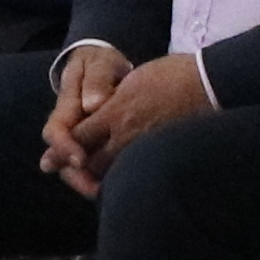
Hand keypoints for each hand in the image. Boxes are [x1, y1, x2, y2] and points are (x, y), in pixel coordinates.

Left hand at [49, 48, 210, 193]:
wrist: (209, 83)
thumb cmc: (173, 74)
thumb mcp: (134, 79)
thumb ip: (111, 98)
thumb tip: (94, 109)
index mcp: (115, 111)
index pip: (77, 137)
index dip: (62, 152)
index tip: (50, 162)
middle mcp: (126, 133)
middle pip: (90, 162)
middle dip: (76, 173)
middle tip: (69, 178)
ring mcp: (145, 146)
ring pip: (112, 172)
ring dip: (99, 178)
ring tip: (91, 185)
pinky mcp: (160, 152)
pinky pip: (135, 171)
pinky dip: (124, 177)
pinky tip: (123, 180)